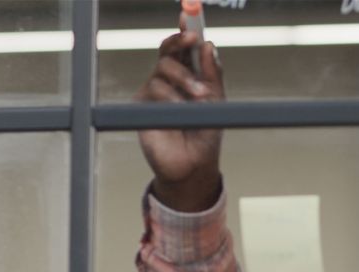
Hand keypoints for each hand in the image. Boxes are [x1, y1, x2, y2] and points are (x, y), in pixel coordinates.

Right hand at [135, 25, 224, 211]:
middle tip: (194, 39)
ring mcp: (154, 92)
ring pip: (163, 68)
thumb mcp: (216, 102)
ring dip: (185, 78)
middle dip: (181, 43)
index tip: (190, 18)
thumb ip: (213, 74)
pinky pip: (154, 88)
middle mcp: (169, 81)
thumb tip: (208, 44)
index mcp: (188, 77)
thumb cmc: (205, 135)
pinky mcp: (143, 106)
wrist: (193, 166)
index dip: (184, 31)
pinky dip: (170, 96)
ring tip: (200, 96)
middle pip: (168, 51)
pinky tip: (181, 108)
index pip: (183, 49)